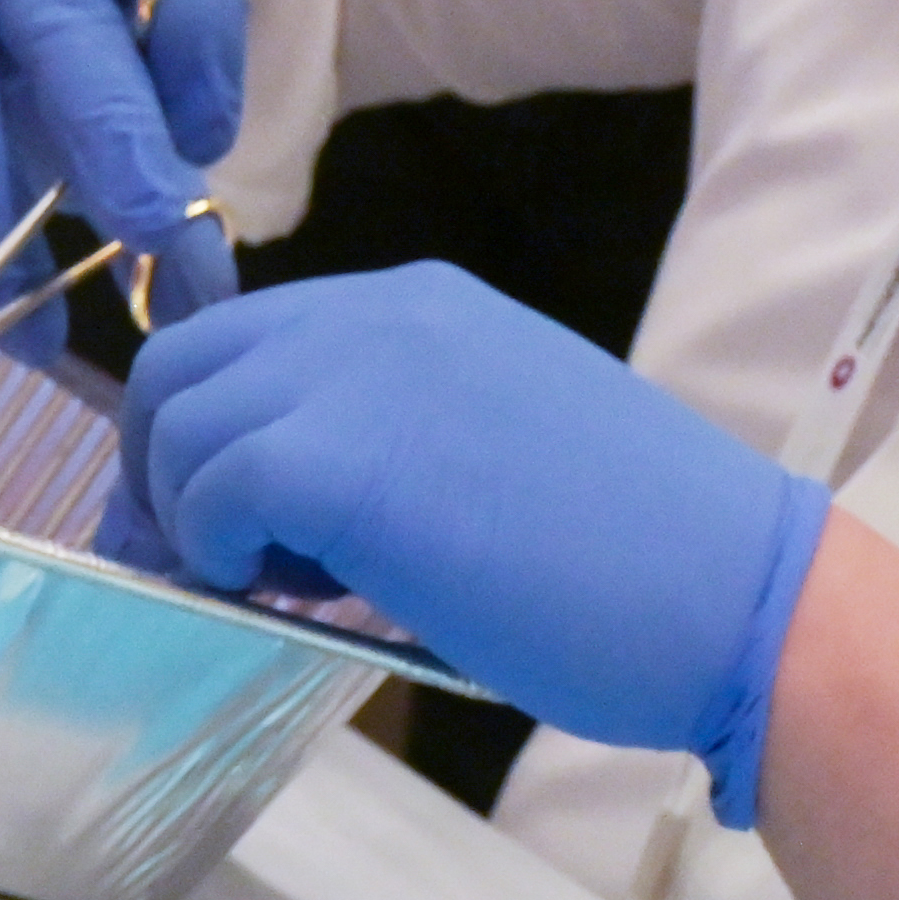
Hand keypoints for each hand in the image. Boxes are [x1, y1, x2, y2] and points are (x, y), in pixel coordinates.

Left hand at [126, 261, 831, 826]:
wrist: (734, 591)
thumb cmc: (641, 553)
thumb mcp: (501, 442)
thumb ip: (400, 435)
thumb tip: (290, 504)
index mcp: (424, 303)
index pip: (249, 336)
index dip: (208, 432)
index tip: (220, 523)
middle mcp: (383, 311)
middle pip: (184, 363)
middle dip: (164, 468)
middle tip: (208, 565)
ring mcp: (364, 374)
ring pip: (180, 420)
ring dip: (193, 517)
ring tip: (271, 587)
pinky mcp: (348, 461)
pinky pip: (212, 489)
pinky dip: (216, 552)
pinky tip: (291, 596)